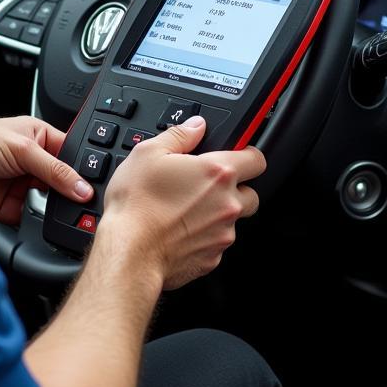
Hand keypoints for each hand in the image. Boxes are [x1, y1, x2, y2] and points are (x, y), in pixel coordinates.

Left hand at [0, 115, 91, 223]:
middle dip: (72, 191)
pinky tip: (45, 222)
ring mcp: (21, 185)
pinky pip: (32, 219)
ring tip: (70, 213)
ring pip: (50, 201)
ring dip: (57, 208)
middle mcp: (32, 161)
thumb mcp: (23, 149)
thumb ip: (55, 170)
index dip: (84, 168)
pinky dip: (38, 223)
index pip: (71, 153)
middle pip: (63, 179)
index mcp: (39, 137)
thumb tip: (82, 187)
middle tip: (87, 203)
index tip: (96, 185)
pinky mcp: (10, 207)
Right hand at [100, 116, 264, 289]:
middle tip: (207, 187)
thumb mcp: (148, 153)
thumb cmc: (137, 204)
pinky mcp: (212, 259)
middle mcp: (227, 204)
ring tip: (185, 211)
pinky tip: (179, 232)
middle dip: (235, 190)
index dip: (247, 155)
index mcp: (217, 173)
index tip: (237, 157)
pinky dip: (203, 239)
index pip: (256, 160)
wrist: (129, 252)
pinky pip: (216, 245)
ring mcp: (222, 234)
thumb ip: (179, 135)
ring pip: (233, 221)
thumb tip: (196, 126)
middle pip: (251, 194)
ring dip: (217, 215)